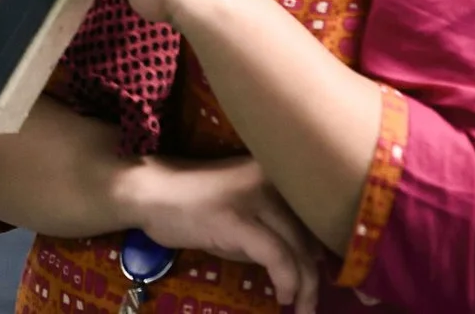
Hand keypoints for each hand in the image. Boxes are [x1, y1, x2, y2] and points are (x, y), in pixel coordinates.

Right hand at [123, 155, 322, 312]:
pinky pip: (276, 256)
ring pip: (298, 249)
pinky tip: (284, 296)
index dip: (326, 251)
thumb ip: (274, 227)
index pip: (314, 216)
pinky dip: (287, 281)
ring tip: (302, 309)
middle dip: (316, 276)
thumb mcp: (242, 211)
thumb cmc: (194, 206)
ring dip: (306, 287)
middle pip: (310, 236)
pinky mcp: (235, 219)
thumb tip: (311, 258)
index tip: (327, 277)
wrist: (147, 192)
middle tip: (313, 304)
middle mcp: (270, 179)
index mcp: (275, 174)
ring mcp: (253, 197)